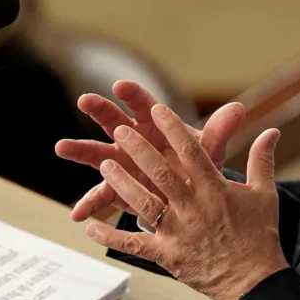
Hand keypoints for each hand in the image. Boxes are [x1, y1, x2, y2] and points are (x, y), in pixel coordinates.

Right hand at [55, 80, 244, 220]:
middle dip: (100, 110)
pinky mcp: (119, 188)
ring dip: (81, 150)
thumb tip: (238, 109)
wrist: (194, 195)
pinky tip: (77, 214)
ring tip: (61, 146)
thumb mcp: (210, 150)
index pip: (144, 105)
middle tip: (85, 100)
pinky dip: (90, 204)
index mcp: (157, 124)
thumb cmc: (199, 164)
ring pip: (99, 154)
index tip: (120, 85)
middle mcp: (135, 139)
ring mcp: (123, 163)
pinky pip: (102, 195)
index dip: (133, 95)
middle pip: (114, 120)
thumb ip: (220, 131)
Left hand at [86, 104, 289, 299]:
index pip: (193, 153)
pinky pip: (133, 244)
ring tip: (105, 163)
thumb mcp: (265, 194)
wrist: (254, 281)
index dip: (174, 129)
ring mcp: (178, 233)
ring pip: (143, 203)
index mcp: (216, 191)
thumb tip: (272, 130)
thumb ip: (262, 160)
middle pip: (161, 174)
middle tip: (121, 130)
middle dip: (140, 150)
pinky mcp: (166, 255)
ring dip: (122, 183)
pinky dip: (110, 236)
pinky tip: (90, 226)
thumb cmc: (260, 236)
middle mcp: (194, 209)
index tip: (158, 109)